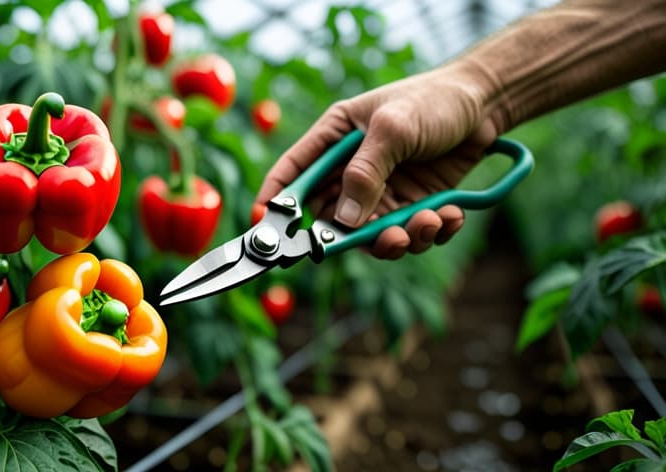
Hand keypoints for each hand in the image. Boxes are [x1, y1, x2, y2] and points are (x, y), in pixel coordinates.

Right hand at [254, 64, 500, 258]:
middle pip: (330, 217)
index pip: (295, 172)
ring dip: (399, 239)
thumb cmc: (434, 101)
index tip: (266, 224)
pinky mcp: (412, 206)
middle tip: (382, 238)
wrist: (487, 105)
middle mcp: (353, 170)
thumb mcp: (394, 128)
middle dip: (352, 236)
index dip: (276, 198)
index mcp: (335, 139)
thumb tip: (342, 220)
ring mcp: (383, 191)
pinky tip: (450, 215)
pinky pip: (409, 236)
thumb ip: (365, 173)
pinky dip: (430, 234)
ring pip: (371, 236)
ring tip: (428, 222)